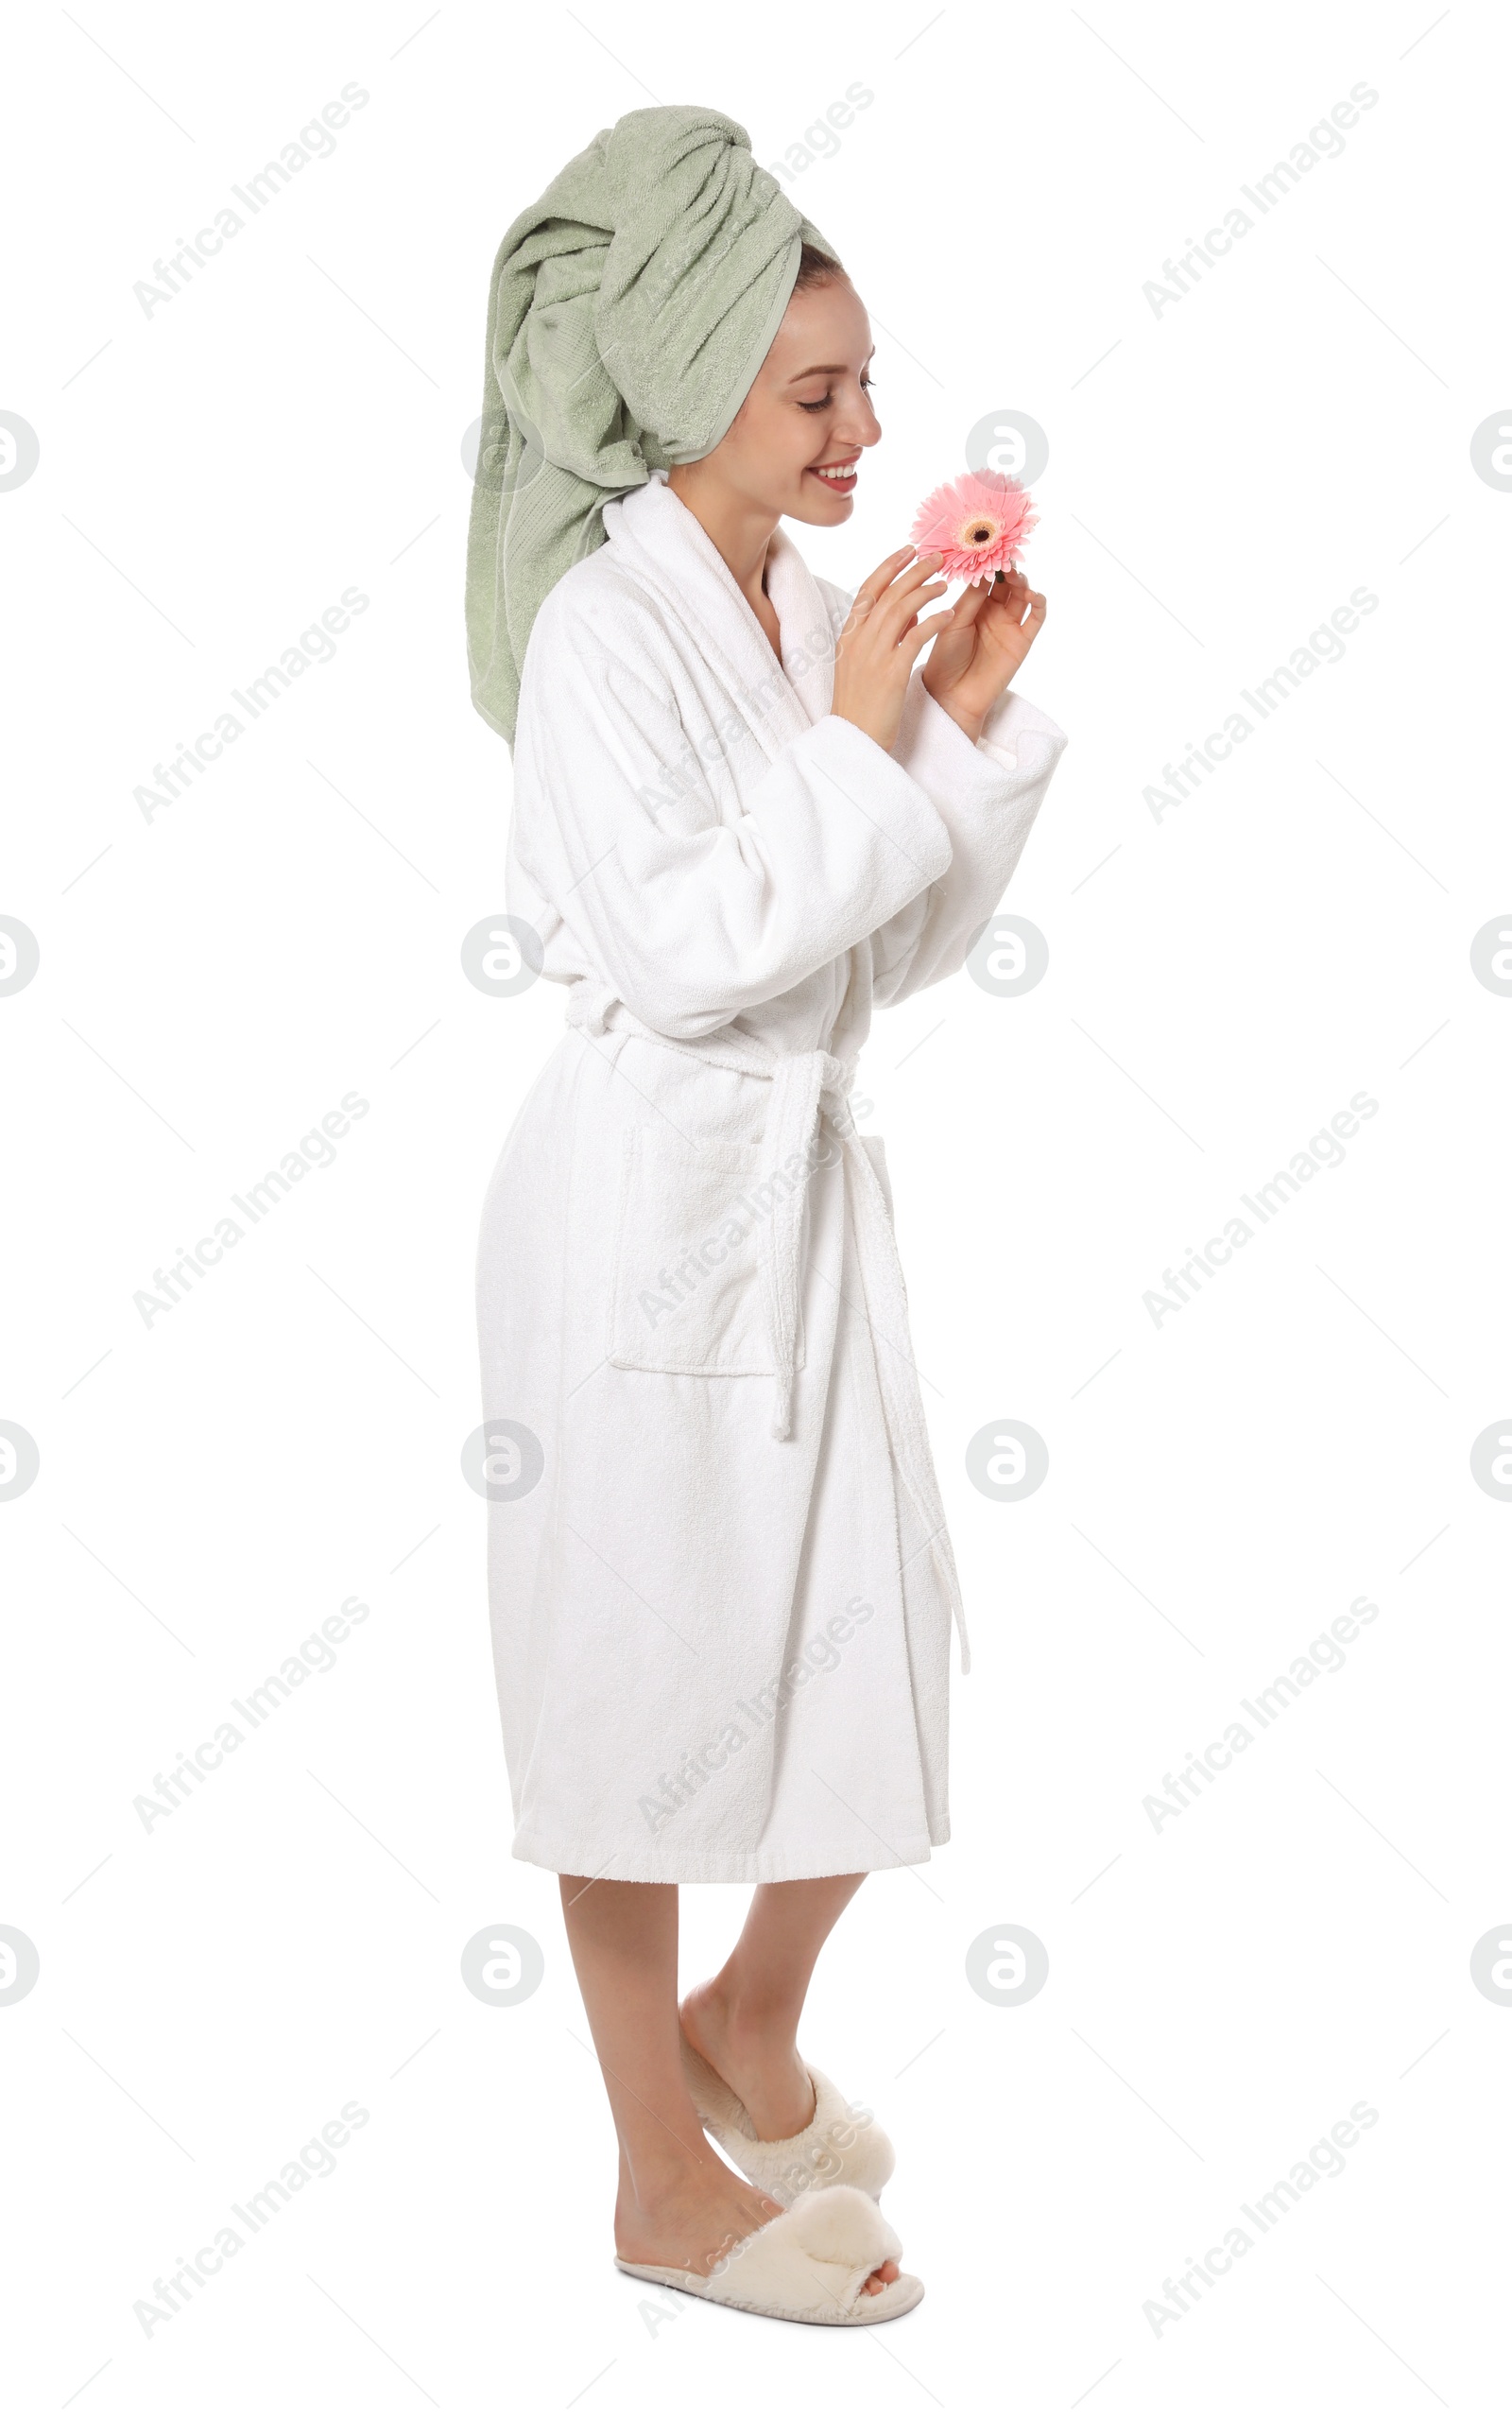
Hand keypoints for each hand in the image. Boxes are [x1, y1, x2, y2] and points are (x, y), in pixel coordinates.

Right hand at [830, 548, 952, 753]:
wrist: (853, 740)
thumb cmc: (861, 705)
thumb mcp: (863, 664)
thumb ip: (882, 634)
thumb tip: (906, 609)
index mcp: (849, 636)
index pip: (869, 590)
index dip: (890, 566)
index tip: (909, 551)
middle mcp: (859, 640)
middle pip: (889, 593)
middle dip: (915, 571)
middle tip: (938, 558)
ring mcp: (874, 655)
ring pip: (902, 609)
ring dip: (926, 591)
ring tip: (946, 583)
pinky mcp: (892, 673)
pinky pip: (916, 638)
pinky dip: (933, 622)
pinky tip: (949, 615)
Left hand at [920, 567, 1046, 743]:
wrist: (951, 696)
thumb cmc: (944, 660)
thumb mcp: (952, 623)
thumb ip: (970, 599)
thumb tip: (984, 570)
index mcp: (972, 604)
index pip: (984, 576)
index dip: (987, 562)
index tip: (988, 544)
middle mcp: (992, 611)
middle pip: (1005, 581)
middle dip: (1006, 567)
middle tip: (1003, 557)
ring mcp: (1009, 625)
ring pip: (1022, 594)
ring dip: (1022, 581)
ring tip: (1014, 577)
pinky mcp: (1022, 641)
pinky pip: (1036, 618)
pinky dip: (1039, 603)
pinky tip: (1032, 595)